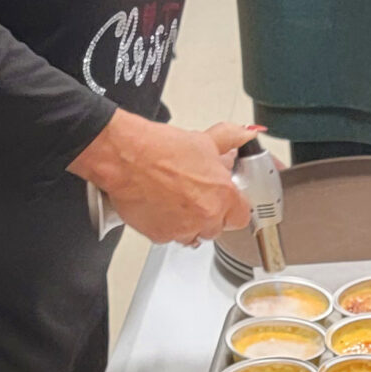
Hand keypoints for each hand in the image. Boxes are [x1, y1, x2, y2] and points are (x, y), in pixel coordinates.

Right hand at [68, 113, 256, 245]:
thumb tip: (245, 134)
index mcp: (222, 194)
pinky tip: (160, 207)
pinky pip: (170, 237)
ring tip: (175, 201)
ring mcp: (183, 229)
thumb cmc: (159, 148)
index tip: (226, 201)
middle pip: (218, 228)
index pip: (242, 216)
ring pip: (194, 236)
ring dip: (189, 223)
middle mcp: (206, 215)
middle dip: (210, 214)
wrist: (125, 156)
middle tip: (195, 196)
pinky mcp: (160, 236)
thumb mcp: (204, 140)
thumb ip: (230, 139)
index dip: (233, 208)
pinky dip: (166, 226)